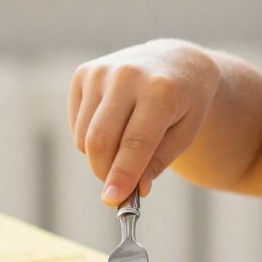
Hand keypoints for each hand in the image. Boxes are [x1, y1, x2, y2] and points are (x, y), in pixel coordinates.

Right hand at [68, 40, 221, 203]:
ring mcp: (102, 71)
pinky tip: (113, 125)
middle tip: (117, 188)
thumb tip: (134, 191)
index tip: (112, 199)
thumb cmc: (184, 104)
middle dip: (105, 172)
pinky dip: (89, 138)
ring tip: (125, 148)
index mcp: (161, 90)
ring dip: (99, 157)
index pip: (135, 141)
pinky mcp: (83, 73)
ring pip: (84, 136)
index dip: (122, 174)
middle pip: (100, 140)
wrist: (175, 62)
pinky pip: (76, 124)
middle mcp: (127, 75)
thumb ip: (158, 162)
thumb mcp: (185, 134)